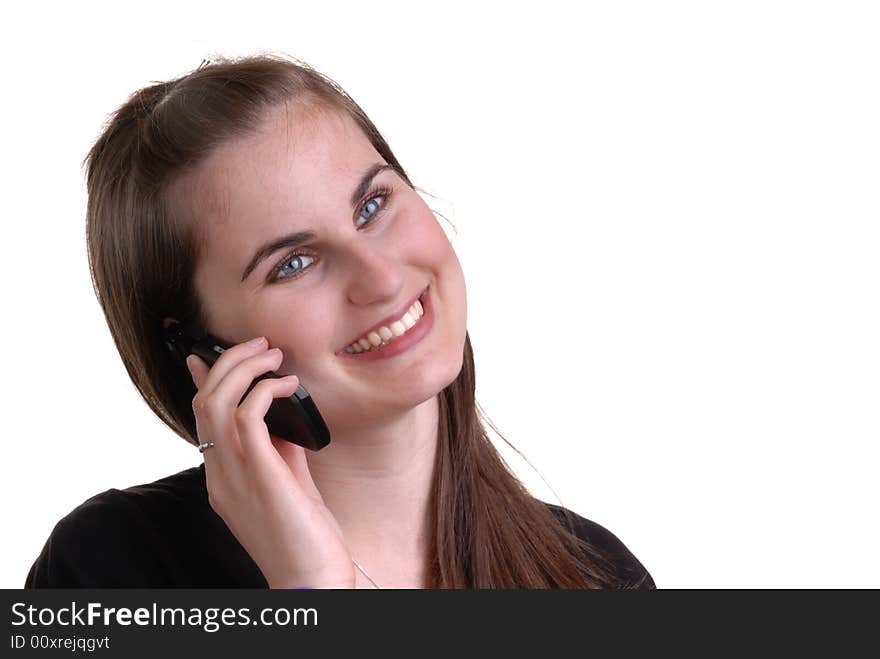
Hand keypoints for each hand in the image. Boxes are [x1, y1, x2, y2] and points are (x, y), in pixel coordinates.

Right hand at [186, 337, 354, 588]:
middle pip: (204, 402)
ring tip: (273, 356)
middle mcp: (220, 475)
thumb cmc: (305, 537)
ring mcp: (234, 477)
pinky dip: (264, 391)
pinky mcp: (260, 476)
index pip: (201, 418)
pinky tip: (288, 385)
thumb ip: (280, 451)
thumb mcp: (289, 485)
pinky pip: (247, 418)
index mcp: (223, 478)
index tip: (210, 352)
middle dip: (228, 363)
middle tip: (261, 345)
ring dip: (245, 369)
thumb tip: (282, 413)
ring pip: (217, 403)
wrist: (312, 581)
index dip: (203, 380)